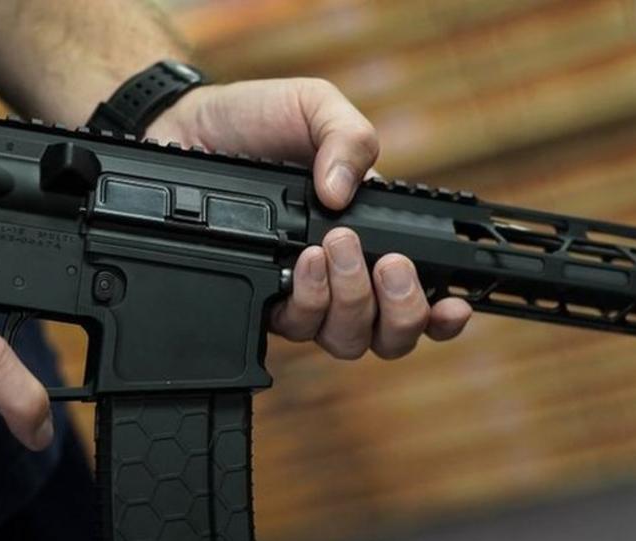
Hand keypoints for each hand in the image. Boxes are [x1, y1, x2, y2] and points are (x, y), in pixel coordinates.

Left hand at [146, 78, 471, 358]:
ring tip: (332, 248)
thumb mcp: (313, 107)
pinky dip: (306, 298)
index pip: (420, 294)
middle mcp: (340, 274)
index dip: (441, 315)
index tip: (451, 306)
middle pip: (387, 334)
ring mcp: (300, 292)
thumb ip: (347, 138)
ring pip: (343, 338)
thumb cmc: (254, 120)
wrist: (184, 130)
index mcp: (372, 232)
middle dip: (397, 308)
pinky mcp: (260, 299)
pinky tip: (299, 261)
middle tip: (386, 264)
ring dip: (350, 300)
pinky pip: (294, 327)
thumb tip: (345, 195)